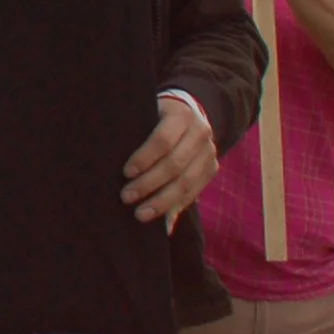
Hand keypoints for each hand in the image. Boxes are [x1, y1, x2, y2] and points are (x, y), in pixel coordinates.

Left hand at [122, 95, 217, 228]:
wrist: (187, 113)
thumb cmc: (154, 115)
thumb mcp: (147, 114)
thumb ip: (136, 132)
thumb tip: (120, 167)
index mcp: (181, 114)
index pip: (163, 140)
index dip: (144, 157)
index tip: (126, 172)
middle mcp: (200, 132)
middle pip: (175, 164)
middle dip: (149, 184)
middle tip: (126, 197)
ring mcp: (209, 151)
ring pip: (187, 182)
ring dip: (162, 201)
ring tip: (140, 213)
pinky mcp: (212, 168)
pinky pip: (194, 192)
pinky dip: (177, 207)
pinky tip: (162, 221)